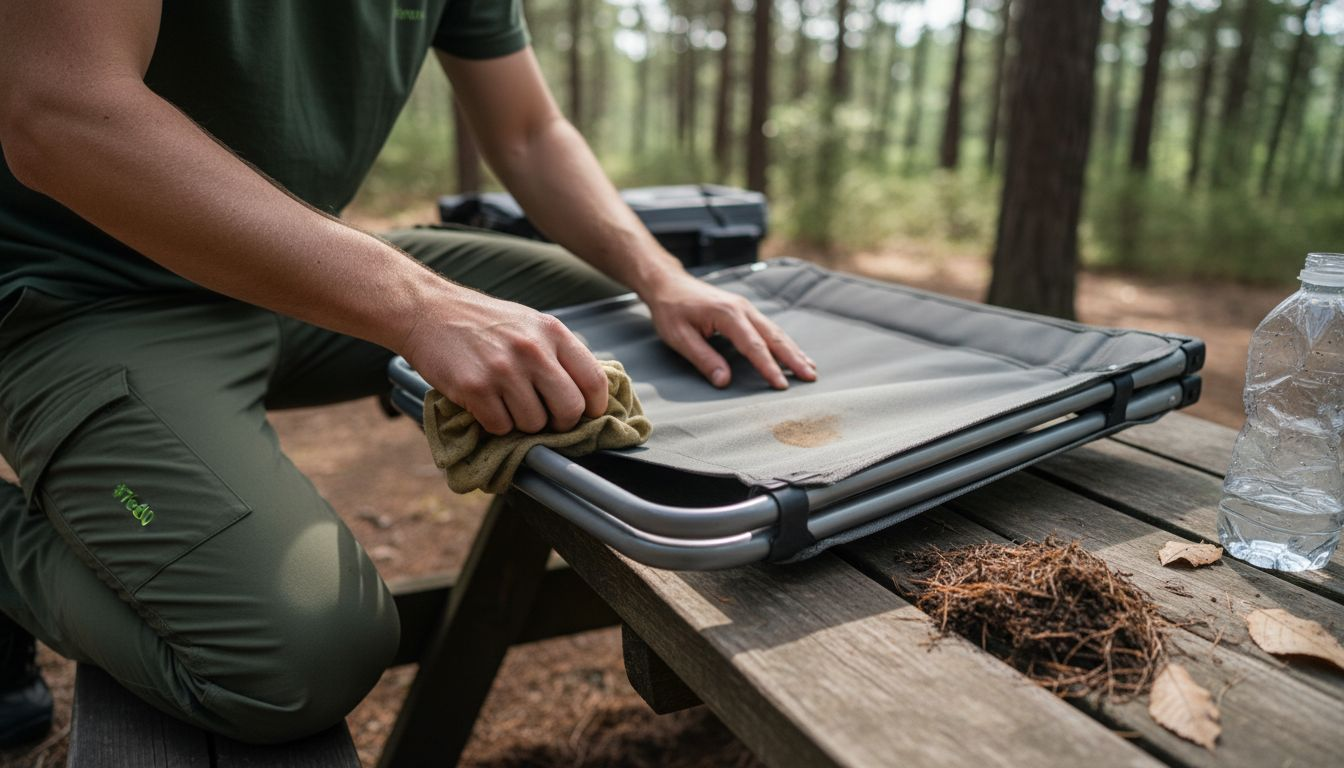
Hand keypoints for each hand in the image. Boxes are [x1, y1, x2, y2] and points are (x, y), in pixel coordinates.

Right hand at [401, 285, 607, 435]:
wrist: (428, 311)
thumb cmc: (482, 322)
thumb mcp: (530, 324)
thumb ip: (558, 353)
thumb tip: (587, 394)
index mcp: (552, 332)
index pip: (594, 380)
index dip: (595, 407)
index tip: (587, 415)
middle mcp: (532, 350)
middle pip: (570, 410)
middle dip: (560, 422)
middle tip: (544, 416)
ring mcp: (504, 370)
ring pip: (534, 424)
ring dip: (522, 423)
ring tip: (506, 401)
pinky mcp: (475, 388)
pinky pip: (500, 427)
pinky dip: (494, 423)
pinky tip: (484, 403)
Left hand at [642, 271, 816, 388]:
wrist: (668, 283)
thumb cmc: (671, 310)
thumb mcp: (679, 337)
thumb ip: (704, 359)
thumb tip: (725, 382)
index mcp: (727, 315)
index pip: (753, 346)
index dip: (769, 367)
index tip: (782, 385)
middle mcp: (742, 309)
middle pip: (774, 337)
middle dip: (794, 358)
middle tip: (811, 377)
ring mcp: (746, 308)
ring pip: (775, 331)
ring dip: (794, 350)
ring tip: (810, 368)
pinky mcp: (744, 310)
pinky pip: (769, 328)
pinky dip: (784, 342)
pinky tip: (793, 353)